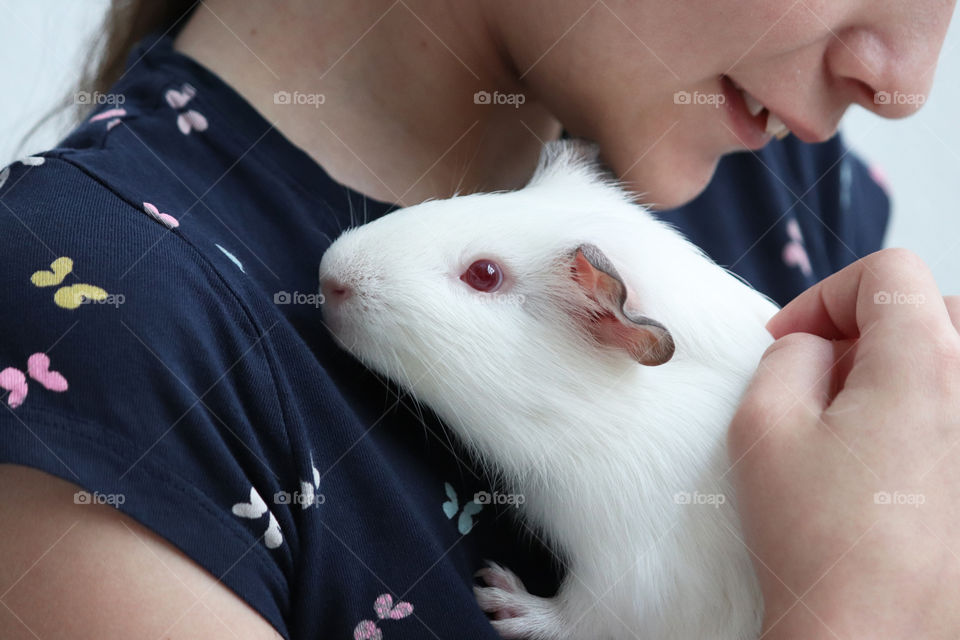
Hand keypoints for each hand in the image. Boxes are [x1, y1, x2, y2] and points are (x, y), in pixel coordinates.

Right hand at [728, 249, 959, 639]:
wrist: (872, 635)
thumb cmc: (817, 539)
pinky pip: (957, 412)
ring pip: (952, 362)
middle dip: (866, 328)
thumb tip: (815, 348)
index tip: (792, 341)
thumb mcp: (763, 424)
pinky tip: (886, 462)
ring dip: (898, 369)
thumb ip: (788, 356)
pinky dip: (925, 411)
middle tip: (822, 375)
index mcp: (926, 365)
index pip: (891, 272)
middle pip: (932, 310)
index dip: (826, 294)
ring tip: (854, 421)